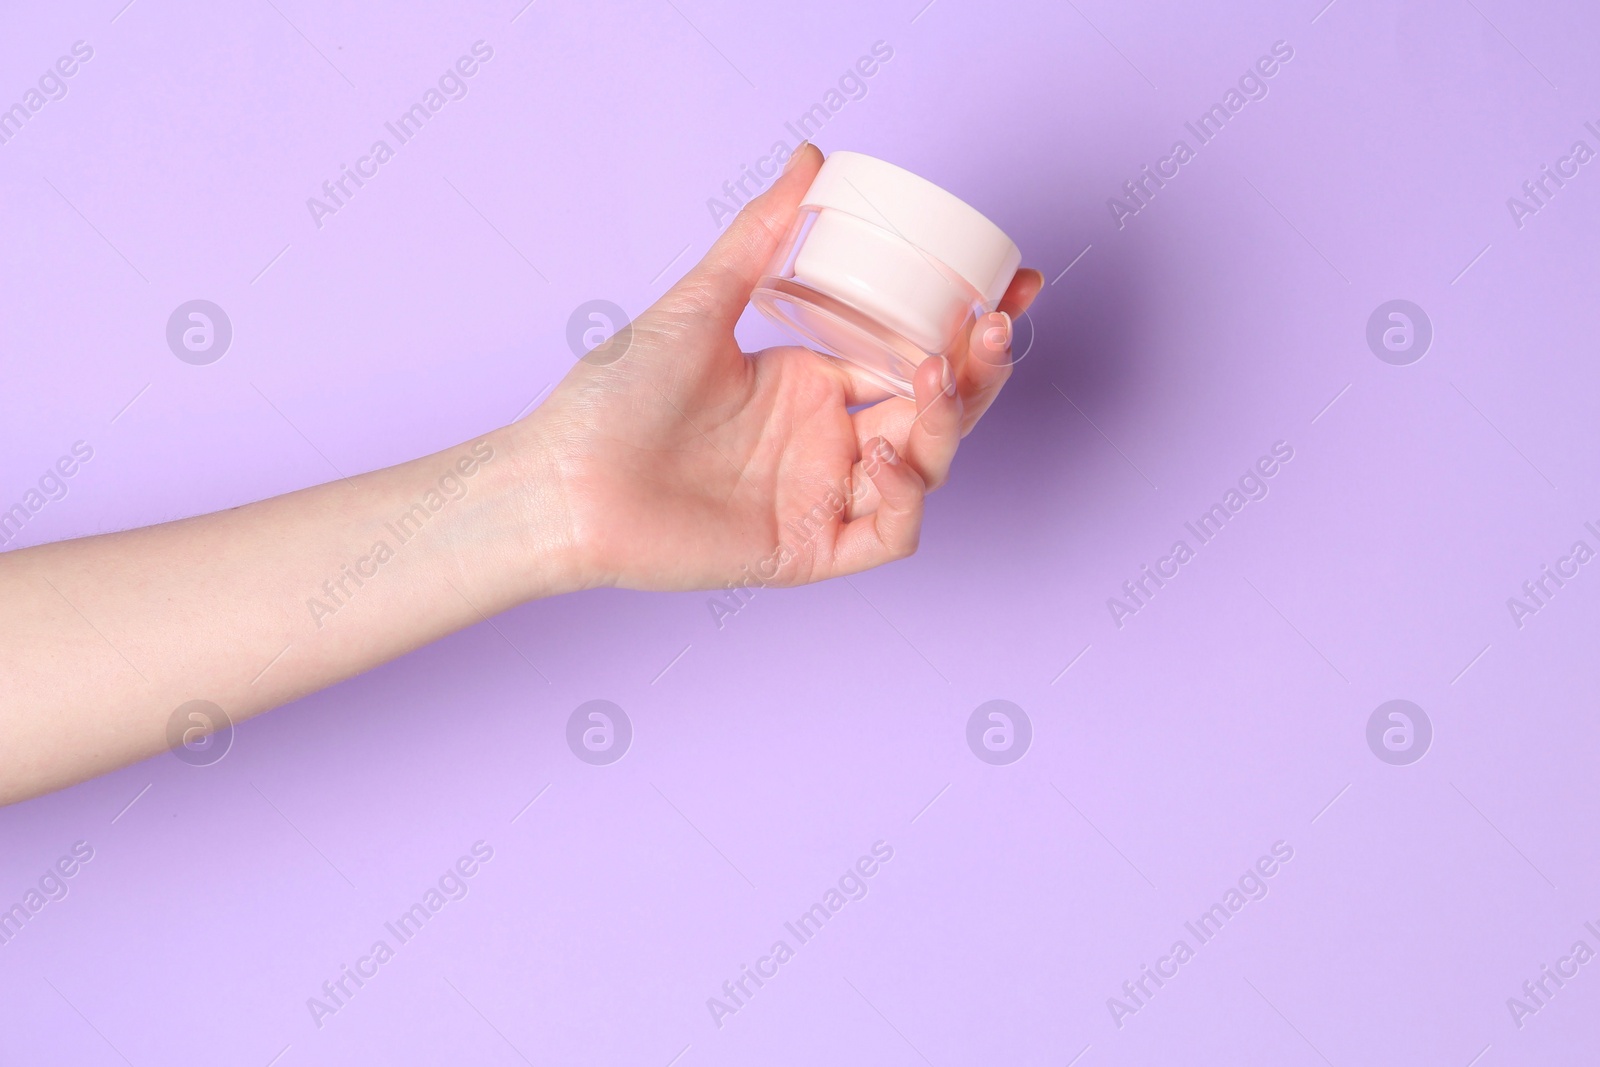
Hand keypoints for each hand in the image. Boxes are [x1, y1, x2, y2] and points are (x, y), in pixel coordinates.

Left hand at [518, 144, 1043, 592]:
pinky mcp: (808, 551)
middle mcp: (827, 441)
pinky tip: (883, 456)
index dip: (970, 323)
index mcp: (813, 384)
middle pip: (936, 409)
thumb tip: (810, 159)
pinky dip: (903, 499)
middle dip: (978, 368)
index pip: (915, 353)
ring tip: (936, 374)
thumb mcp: (699, 304)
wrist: (560, 479)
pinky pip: (888, 534)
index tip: (1012, 278)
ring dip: (947, 423)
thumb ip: (759, 236)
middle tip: (992, 322)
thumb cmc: (614, 398)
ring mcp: (823, 498)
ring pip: (926, 467)